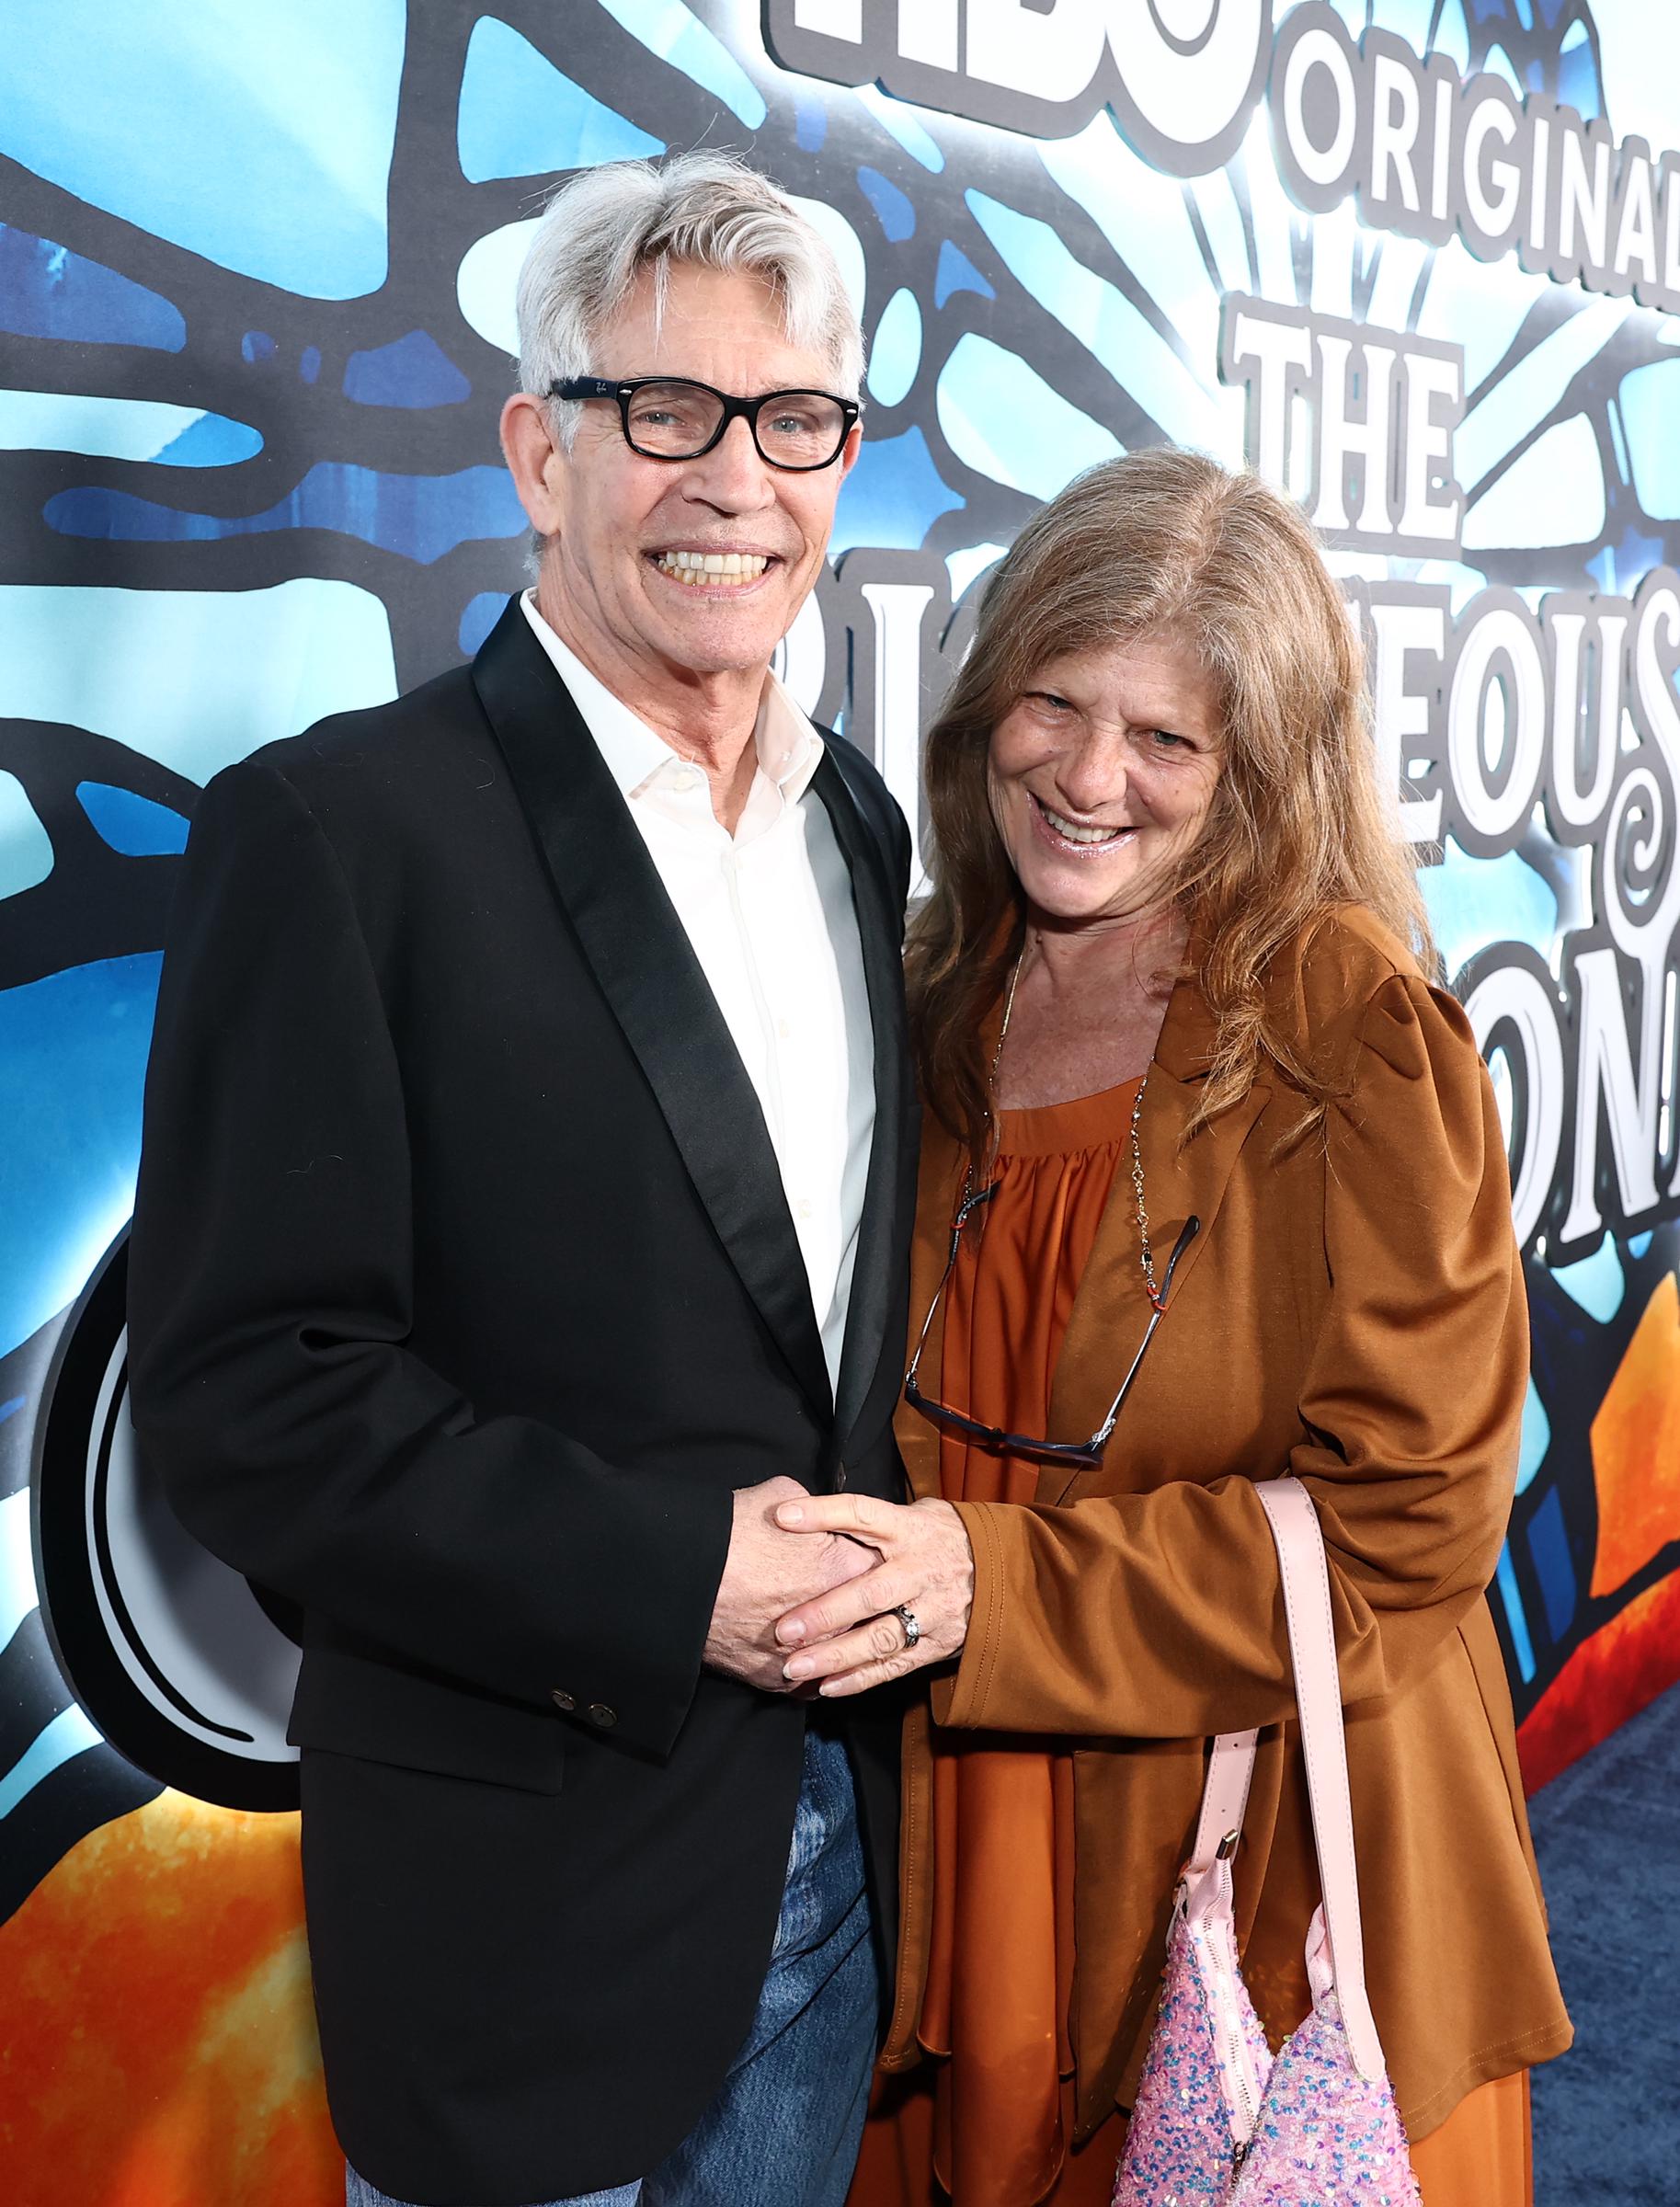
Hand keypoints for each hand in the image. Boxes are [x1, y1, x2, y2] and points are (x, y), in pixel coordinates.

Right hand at [703, 1478, 876, 1691]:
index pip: (879, 1568)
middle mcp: (837, 1619)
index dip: (870, 1560)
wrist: (681, 1574)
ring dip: (836, 1645)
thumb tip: (818, 1514)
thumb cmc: (731, 1531)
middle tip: (852, 1598)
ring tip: (827, 1633)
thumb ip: (816, 1509)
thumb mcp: (783, 1495)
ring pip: (839, 1656)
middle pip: (867, 1618)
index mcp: (847, 1568)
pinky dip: (806, 1671)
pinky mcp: (777, 1679)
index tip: (862, 1559)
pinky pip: (806, 1682)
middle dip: (861, 1608)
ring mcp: (808, 1654)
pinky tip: (804, 1659)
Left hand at [772, 1493, 973, 1696]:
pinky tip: (827, 1686)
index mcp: (911, 1529)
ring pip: (882, 1636)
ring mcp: (934, 1609)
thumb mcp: (917, 1514)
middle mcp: (921, 1569)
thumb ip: (871, 1520)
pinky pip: (897, 1664)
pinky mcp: (940, 1643)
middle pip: (871, 1592)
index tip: (783, 1517)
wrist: (1006, 1567)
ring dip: (837, 1654)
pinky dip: (861, 1678)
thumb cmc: (943, 1536)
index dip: (824, 1513)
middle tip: (784, 1629)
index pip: (863, 1514)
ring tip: (795, 1666)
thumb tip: (807, 1511)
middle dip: (825, 1613)